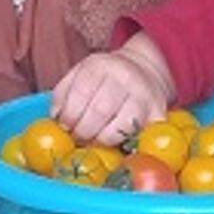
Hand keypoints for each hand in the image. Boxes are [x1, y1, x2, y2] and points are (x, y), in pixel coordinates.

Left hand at [52, 31, 174, 148]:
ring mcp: (144, 97)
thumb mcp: (81, 72)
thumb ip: (64, 92)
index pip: (82, 92)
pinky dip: (127, 147)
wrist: (145, 70)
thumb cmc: (106, 77)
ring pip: (121, 127)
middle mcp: (125, 78)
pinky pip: (141, 137)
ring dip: (102, 140)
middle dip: (83, 131)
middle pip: (100, 110)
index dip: (70, 115)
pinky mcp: (158, 115)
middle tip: (78, 138)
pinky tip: (117, 148)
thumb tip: (55, 117)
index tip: (65, 127)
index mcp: (101, 65)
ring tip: (95, 141)